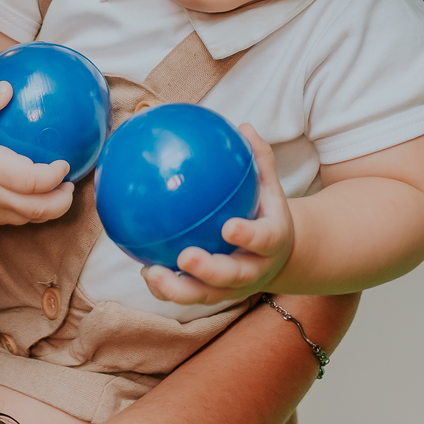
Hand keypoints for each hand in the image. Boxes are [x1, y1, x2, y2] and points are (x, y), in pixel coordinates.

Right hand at [0, 80, 74, 228]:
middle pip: (37, 209)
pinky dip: (27, 211)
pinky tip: (32, 195)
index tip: (65, 163)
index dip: (55, 176)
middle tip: (70, 184)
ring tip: (59, 191)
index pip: (32, 181)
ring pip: (26, 219)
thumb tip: (10, 87)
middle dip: (61, 201)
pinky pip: (10, 220)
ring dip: (47, 208)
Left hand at [142, 126, 293, 307]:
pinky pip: (187, 295)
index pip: (263, 240)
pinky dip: (166, 288)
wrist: (278, 256)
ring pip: (206, 295)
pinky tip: (145, 270)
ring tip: (151, 272)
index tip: (229, 227)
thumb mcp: (271, 187)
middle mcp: (254, 270)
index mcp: (272, 242)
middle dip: (208, 270)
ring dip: (178, 289)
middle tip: (186, 257)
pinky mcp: (214, 295)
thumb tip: (242, 127)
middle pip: (233, 277)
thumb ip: (259, 159)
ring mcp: (233, 288)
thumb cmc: (266, 212)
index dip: (248, 236)